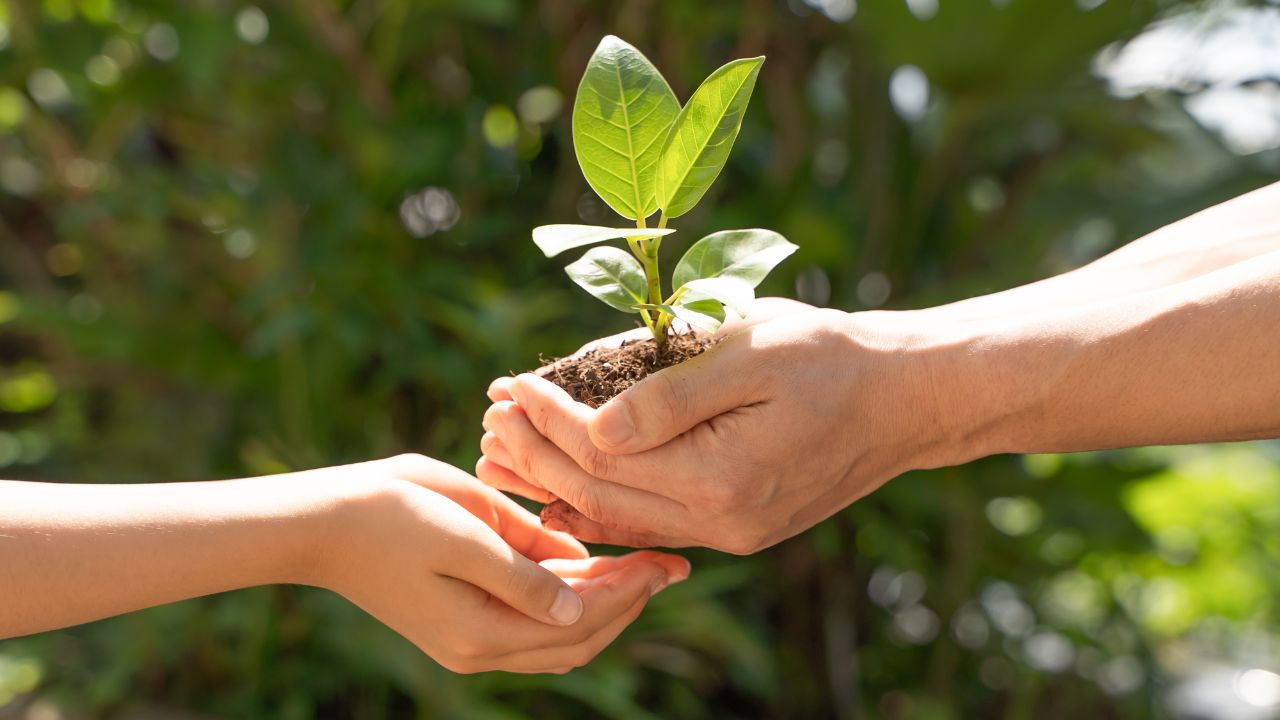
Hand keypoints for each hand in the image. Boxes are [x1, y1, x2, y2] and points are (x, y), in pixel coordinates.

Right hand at [311, 454, 689, 673]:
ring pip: (558, 641)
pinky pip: (532, 628)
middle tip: (668, 562)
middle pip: (577, 640)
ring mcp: (467, 641)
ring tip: (640, 567)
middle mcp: (479, 649)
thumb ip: (523, 569)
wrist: (321, 525)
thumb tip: (581, 598)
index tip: (667, 557)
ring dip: (604, 607)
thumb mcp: (463, 529)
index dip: (630, 590)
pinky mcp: (460, 625)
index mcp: (481, 629)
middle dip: (628, 601)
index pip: (580, 620)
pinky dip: (568, 605)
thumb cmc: (389, 512)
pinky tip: (590, 571)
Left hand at [478, 308, 953, 553]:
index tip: (507, 384)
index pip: (602, 454)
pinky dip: (604, 504)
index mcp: (720, 478)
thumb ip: (668, 396)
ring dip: (559, 482)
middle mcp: (722, 522)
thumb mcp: (748, 353)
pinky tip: (569, 489)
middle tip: (490, 416)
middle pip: (600, 492)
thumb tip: (593, 427)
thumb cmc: (831, 359)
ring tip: (508, 451)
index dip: (547, 418)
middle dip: (538, 452)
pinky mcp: (741, 527)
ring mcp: (732, 532)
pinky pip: (653, 523)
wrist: (907, 398)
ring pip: (620, 516)